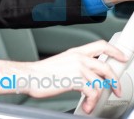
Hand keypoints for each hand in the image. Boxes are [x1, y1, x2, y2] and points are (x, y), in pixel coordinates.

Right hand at [0, 40, 127, 112]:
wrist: (28, 76)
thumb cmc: (40, 73)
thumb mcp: (61, 64)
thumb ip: (77, 67)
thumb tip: (89, 77)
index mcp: (74, 52)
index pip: (100, 45)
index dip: (114, 50)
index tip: (122, 57)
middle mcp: (77, 57)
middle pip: (106, 65)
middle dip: (115, 80)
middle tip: (117, 88)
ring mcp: (76, 67)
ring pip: (99, 82)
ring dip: (97, 97)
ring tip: (90, 103)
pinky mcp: (74, 79)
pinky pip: (92, 92)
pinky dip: (91, 102)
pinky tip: (85, 105)